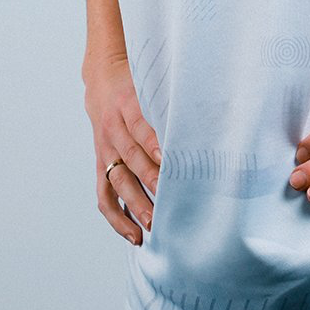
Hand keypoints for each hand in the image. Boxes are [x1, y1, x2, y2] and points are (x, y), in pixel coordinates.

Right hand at [82, 51, 161, 244]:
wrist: (101, 77)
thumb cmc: (137, 81)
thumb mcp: (152, 81)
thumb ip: (172, 98)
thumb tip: (208, 114)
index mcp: (127, 104)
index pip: (141, 127)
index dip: (154, 145)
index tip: (169, 162)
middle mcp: (113, 129)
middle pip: (130, 158)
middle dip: (149, 182)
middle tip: (167, 204)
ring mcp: (105, 148)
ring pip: (116, 180)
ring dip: (133, 204)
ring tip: (151, 226)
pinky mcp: (101, 163)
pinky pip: (103, 193)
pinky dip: (115, 215)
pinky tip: (132, 232)